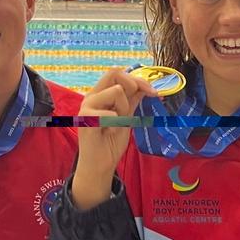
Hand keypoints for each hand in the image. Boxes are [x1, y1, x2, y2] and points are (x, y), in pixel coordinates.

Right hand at [69, 69, 157, 209]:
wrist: (99, 166)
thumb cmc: (110, 142)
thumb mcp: (126, 118)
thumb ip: (132, 101)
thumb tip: (145, 87)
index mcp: (100, 94)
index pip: (117, 73)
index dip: (138, 79)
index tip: (154, 92)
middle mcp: (92, 96)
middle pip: (115, 73)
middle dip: (133, 86)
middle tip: (135, 106)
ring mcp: (87, 106)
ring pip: (117, 92)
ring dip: (124, 110)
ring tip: (117, 125)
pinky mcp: (86, 118)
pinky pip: (112, 113)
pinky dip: (117, 124)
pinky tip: (109, 133)